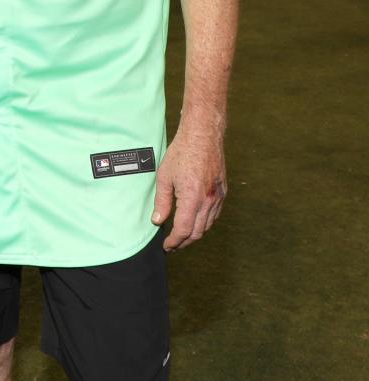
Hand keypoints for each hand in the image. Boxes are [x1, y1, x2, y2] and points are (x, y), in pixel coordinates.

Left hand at [151, 122, 225, 250]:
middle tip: (172, 246)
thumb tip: (157, 221)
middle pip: (197, 232)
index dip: (174, 241)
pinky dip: (204, 223)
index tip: (166, 246)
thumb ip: (161, 201)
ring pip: (207, 225)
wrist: (203, 135)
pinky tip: (195, 221)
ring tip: (182, 236)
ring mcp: (218, 197)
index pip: (183, 230)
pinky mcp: (223, 192)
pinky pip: (214, 215)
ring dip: (194, 234)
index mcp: (192, 198)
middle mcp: (208, 200)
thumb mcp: (164, 176)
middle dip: (184, 242)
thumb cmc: (182, 152)